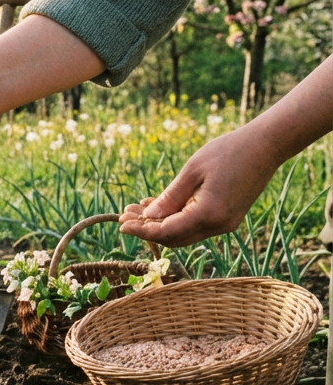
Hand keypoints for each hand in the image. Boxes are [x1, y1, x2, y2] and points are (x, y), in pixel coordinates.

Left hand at [119, 128, 281, 247]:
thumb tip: (147, 218)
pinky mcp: (228, 218)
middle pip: (173, 238)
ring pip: (184, 233)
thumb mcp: (192, 171)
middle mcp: (218, 226)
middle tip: (123, 216)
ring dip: (160, 224)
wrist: (265, 146)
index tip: (120, 224)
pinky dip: (175, 219)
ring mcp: (225, 224)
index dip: (141, 231)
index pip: (166, 233)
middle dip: (146, 229)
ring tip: (136, 209)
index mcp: (208, 214)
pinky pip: (195, 224)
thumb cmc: (227, 152)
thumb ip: (169, 197)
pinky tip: (158, 206)